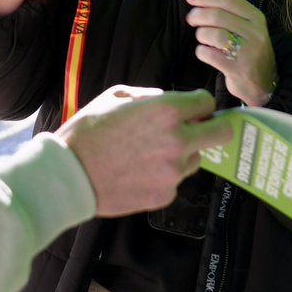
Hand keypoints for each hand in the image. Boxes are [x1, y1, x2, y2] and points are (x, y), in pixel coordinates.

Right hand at [57, 85, 231, 216]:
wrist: (68, 175)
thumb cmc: (88, 132)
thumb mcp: (117, 96)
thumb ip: (151, 97)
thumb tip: (169, 101)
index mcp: (167, 110)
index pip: (208, 102)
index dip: (200, 105)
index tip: (194, 110)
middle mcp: (178, 140)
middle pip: (222, 133)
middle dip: (215, 128)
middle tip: (200, 130)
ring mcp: (174, 172)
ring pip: (196, 159)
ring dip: (183, 154)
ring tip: (150, 154)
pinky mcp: (165, 195)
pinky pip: (175, 181)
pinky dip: (164, 176)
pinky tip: (138, 172)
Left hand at [186, 0, 277, 106]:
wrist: (264, 82)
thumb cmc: (249, 48)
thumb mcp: (244, 25)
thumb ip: (225, 5)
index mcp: (256, 17)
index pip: (228, 0)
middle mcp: (254, 32)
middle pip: (217, 16)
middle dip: (198, 15)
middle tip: (191, 19)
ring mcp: (247, 52)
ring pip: (213, 34)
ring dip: (200, 34)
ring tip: (202, 37)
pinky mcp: (237, 69)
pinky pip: (209, 54)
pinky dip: (201, 51)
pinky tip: (205, 52)